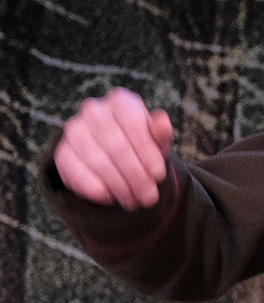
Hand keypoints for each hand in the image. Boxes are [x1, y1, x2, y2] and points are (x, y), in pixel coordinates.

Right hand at [55, 88, 173, 209]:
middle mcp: (94, 110)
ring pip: (98, 161)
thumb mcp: (157, 141)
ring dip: (118, 185)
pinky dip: (94, 188)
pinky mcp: (62, 152)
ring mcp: (74, 130)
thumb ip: (160, 133)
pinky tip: (109, 197)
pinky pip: (76, 172)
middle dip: (135, 175)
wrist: (114, 156)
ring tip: (133, 200)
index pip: (133, 124)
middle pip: (116, 146)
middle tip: (149, 197)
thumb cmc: (141, 145)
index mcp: (121, 102)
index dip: (147, 152)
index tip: (158, 175)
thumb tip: (162, 122)